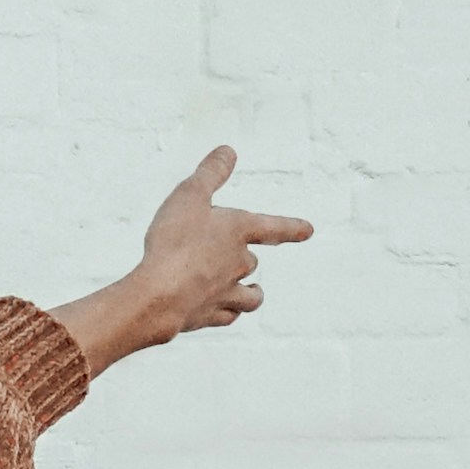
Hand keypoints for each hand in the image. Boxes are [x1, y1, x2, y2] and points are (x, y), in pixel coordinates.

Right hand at [130, 143, 309, 342]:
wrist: (160, 294)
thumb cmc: (174, 241)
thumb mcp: (189, 195)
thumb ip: (211, 173)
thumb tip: (228, 152)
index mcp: (238, 231)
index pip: (273, 227)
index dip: (291, 227)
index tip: (309, 230)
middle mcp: (238, 264)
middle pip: (251, 260)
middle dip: (245, 257)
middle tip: (230, 252)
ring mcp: (226, 293)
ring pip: (250, 295)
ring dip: (252, 292)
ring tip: (252, 291)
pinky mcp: (210, 316)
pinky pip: (229, 315)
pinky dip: (230, 312)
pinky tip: (225, 311)